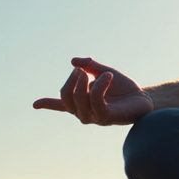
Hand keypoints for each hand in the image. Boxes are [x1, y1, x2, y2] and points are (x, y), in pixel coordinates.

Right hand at [33, 57, 153, 125]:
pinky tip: (108, 76)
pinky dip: (100, 87)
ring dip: (83, 84)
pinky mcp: (107, 117)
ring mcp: (95, 117)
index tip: (34, 104)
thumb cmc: (124, 89)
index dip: (48, 104)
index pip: (61, 104)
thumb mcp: (104, 72)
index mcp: (82, 102)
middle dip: (71, 82)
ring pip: (79, 101)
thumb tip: (73, 61)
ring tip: (95, 73)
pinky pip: (96, 102)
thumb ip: (90, 65)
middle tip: (81, 71)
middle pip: (66, 98)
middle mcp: (85, 112)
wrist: (144, 98)